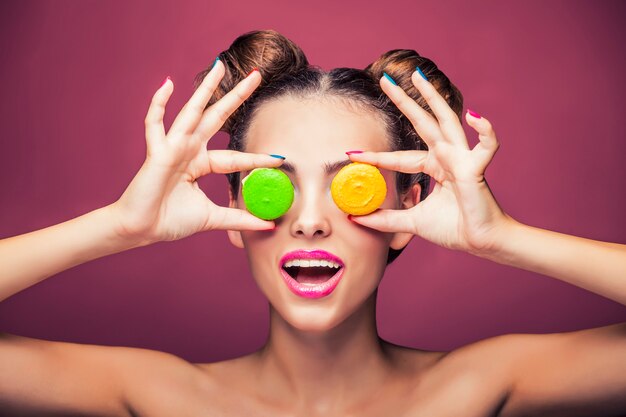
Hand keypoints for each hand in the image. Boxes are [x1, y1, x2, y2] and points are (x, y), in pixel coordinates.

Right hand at [111, 62, 283, 245]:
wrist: (142, 230)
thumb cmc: (170, 220)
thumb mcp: (213, 218)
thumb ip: (239, 220)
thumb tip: (269, 227)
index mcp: (201, 163)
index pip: (236, 156)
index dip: (257, 157)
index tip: (280, 157)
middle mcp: (189, 150)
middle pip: (218, 117)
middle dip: (237, 96)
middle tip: (257, 75)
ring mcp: (173, 147)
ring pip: (192, 111)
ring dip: (206, 88)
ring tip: (219, 65)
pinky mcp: (158, 152)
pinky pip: (155, 123)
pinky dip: (159, 104)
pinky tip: (167, 84)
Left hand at [347, 71, 512, 253]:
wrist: (480, 241)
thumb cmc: (453, 228)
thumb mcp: (412, 222)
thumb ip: (385, 219)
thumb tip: (355, 218)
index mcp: (433, 166)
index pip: (398, 156)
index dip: (375, 156)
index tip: (351, 153)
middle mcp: (446, 156)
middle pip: (420, 122)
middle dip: (403, 100)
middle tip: (384, 79)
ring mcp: (461, 158)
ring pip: (446, 120)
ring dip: (433, 97)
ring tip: (419, 76)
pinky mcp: (476, 168)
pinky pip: (486, 146)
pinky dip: (485, 130)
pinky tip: (474, 115)